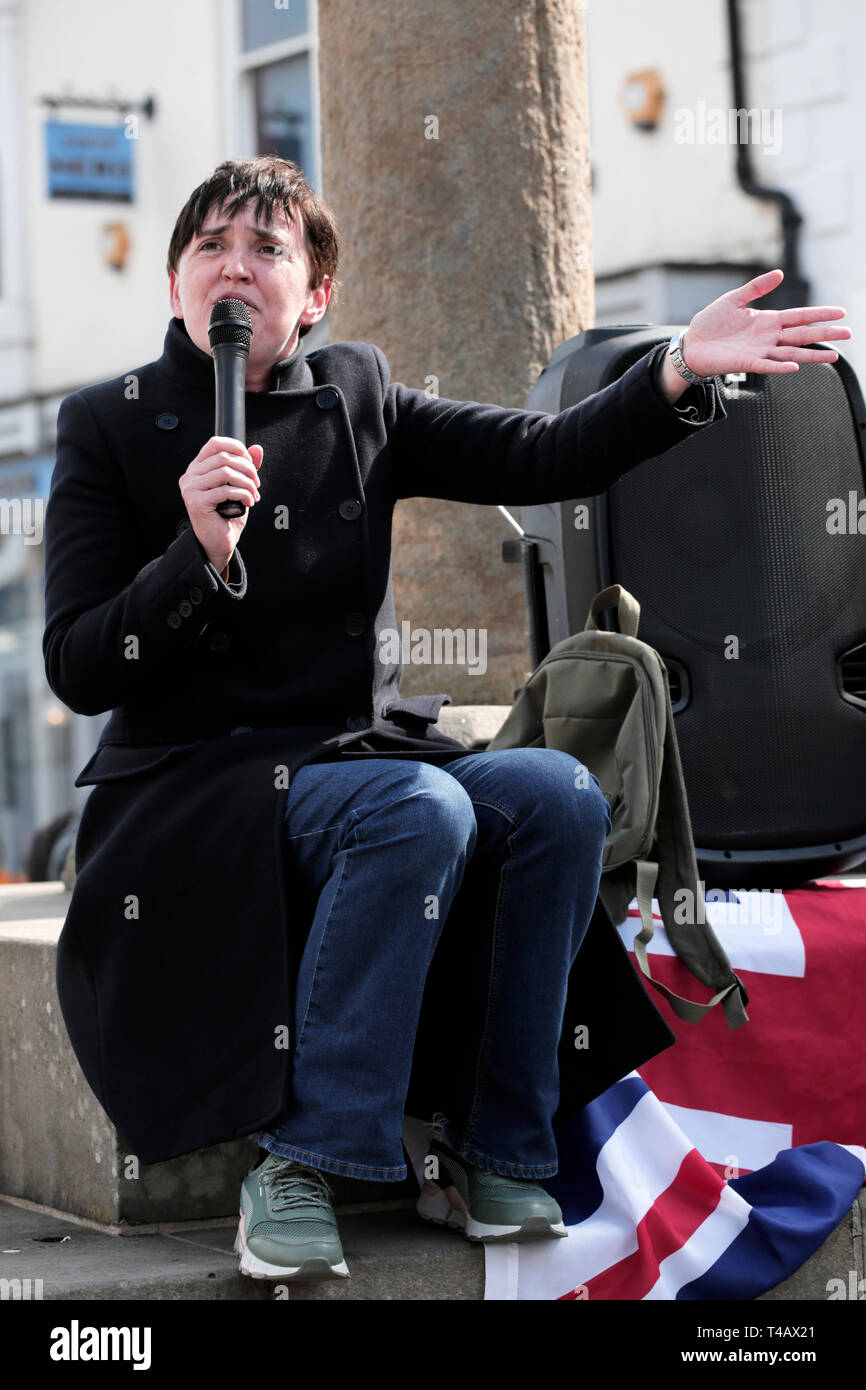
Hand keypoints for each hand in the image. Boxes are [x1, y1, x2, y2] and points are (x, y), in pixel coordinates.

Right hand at [179, 437, 262, 571]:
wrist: (218, 542)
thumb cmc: (227, 515)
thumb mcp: (239, 486)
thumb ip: (246, 467)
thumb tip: (257, 449)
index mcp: (198, 468)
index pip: (215, 443)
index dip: (237, 448)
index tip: (250, 463)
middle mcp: (190, 476)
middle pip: (224, 457)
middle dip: (247, 469)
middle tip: (256, 484)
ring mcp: (191, 488)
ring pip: (226, 472)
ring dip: (247, 483)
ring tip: (253, 494)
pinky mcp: (196, 502)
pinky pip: (226, 490)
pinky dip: (243, 494)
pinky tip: (248, 502)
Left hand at [681, 268, 851, 377]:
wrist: (692, 344)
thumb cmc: (711, 323)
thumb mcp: (734, 299)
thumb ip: (756, 287)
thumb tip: (780, 274)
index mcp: (768, 321)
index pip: (800, 316)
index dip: (820, 314)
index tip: (840, 313)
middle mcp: (769, 337)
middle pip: (803, 335)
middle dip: (826, 334)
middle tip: (848, 333)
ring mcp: (760, 351)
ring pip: (792, 354)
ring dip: (812, 355)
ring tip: (834, 355)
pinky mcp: (747, 363)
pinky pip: (768, 366)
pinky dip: (781, 367)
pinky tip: (795, 367)